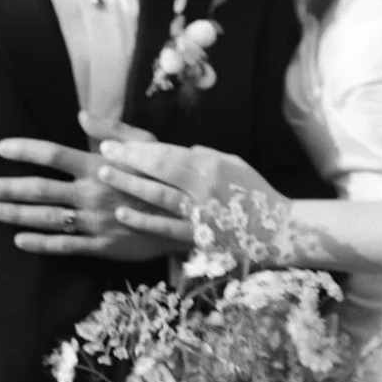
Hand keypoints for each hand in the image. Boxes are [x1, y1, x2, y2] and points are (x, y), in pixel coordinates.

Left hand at [0, 113, 177, 259]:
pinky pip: (64, 245)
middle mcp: (92, 193)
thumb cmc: (166, 175)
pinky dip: (38, 243)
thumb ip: (112, 129)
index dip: (24, 151)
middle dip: (7, 188)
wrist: (190, 216)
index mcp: (100, 165)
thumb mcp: (147, 144)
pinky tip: (19, 239)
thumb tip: (81, 115)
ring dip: (15, 214)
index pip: (53, 154)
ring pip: (46, 218)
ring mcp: (96, 222)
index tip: (0, 149)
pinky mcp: (102, 246)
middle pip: (40, 189)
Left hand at [95, 138, 291, 261]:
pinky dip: (143, 220)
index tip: (116, 144)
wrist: (279, 230)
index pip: (167, 153)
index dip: (139, 148)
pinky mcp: (200, 237)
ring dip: (130, 184)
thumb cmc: (255, 193)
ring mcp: (201, 213)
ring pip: (159, 195)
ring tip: (105, 175)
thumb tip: (183, 149)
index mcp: (211, 165)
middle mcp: (204, 186)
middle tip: (103, 154)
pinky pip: (166, 227)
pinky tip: (122, 213)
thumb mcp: (233, 165)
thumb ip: (205, 156)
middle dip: (128, 160)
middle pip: (159, 169)